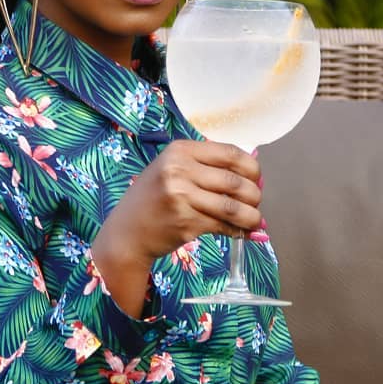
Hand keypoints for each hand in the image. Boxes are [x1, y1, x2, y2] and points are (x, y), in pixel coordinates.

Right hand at [102, 140, 261, 260]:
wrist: (126, 232)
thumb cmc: (154, 199)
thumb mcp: (174, 170)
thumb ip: (207, 167)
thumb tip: (255, 175)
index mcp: (181, 150)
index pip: (231, 153)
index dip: (252, 168)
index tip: (256, 179)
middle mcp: (180, 170)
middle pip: (236, 181)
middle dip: (254, 195)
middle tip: (255, 203)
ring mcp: (182, 197)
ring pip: (233, 207)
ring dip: (252, 216)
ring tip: (255, 220)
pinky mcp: (186, 222)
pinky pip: (223, 226)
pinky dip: (238, 231)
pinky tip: (242, 233)